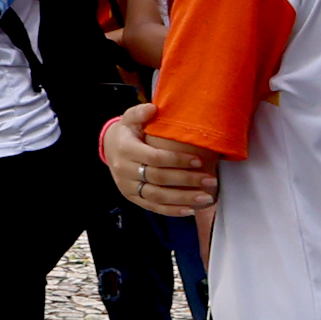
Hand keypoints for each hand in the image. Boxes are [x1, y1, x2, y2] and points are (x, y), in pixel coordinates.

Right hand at [94, 102, 210, 220]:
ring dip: (183, 198)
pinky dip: (172, 210)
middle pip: (158, 178)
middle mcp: (124, 170)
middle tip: (211, 180)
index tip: (199, 161)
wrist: (110, 148)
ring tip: (205, 198)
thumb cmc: (128, 132)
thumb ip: (141, 113)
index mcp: (125, 149)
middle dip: (187, 180)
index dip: (177, 161)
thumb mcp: (130, 118)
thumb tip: (153, 109)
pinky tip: (190, 210)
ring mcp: (127, 186)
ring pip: (157, 196)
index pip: (154, 158)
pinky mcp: (132, 197)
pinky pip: (153, 207)